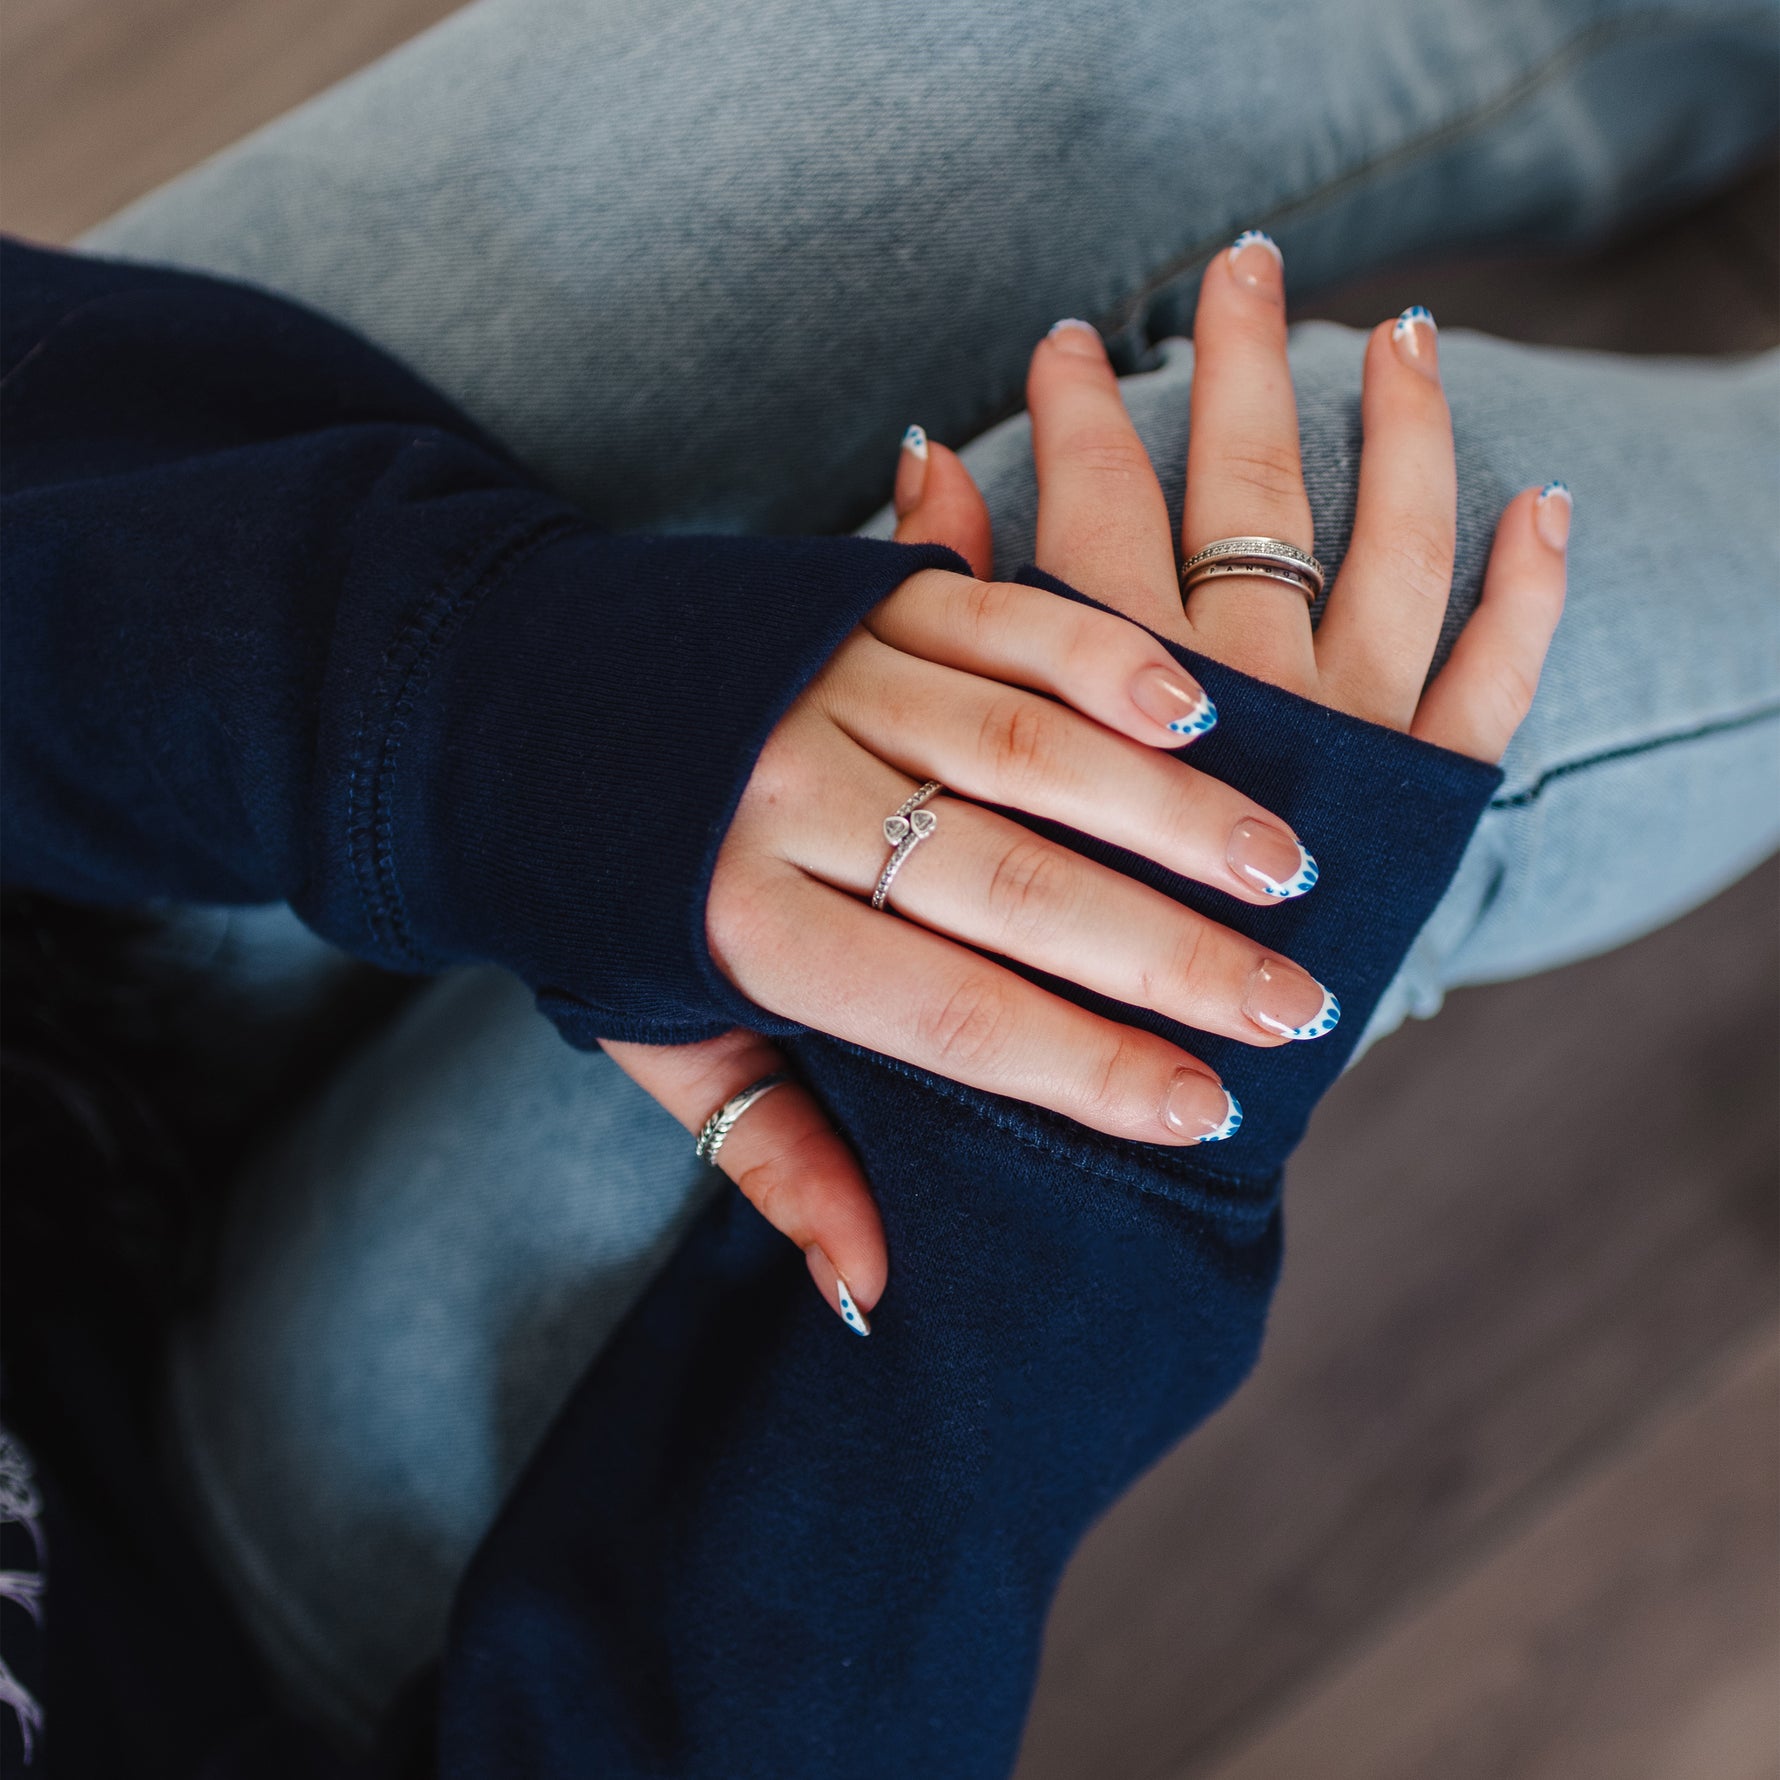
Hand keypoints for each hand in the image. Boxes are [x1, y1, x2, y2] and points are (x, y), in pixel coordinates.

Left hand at [610, 237, 1566, 1330]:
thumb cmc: (581, 893)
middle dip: (1169, 955)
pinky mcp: (851, 596)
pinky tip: (1191, 713)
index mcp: (743, 926)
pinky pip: (993, 614)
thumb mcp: (653, 1038)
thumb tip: (873, 1288)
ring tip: (1287, 870)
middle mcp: (790, 799)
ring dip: (1168, 813)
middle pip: (1013, 886)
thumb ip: (771, 1153)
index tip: (1204, 1113)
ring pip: (1027, 750)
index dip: (1084, 1070)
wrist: (479, 697)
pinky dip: (1095, 657)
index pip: (947, 1015)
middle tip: (1300, 1005)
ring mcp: (827, 684)